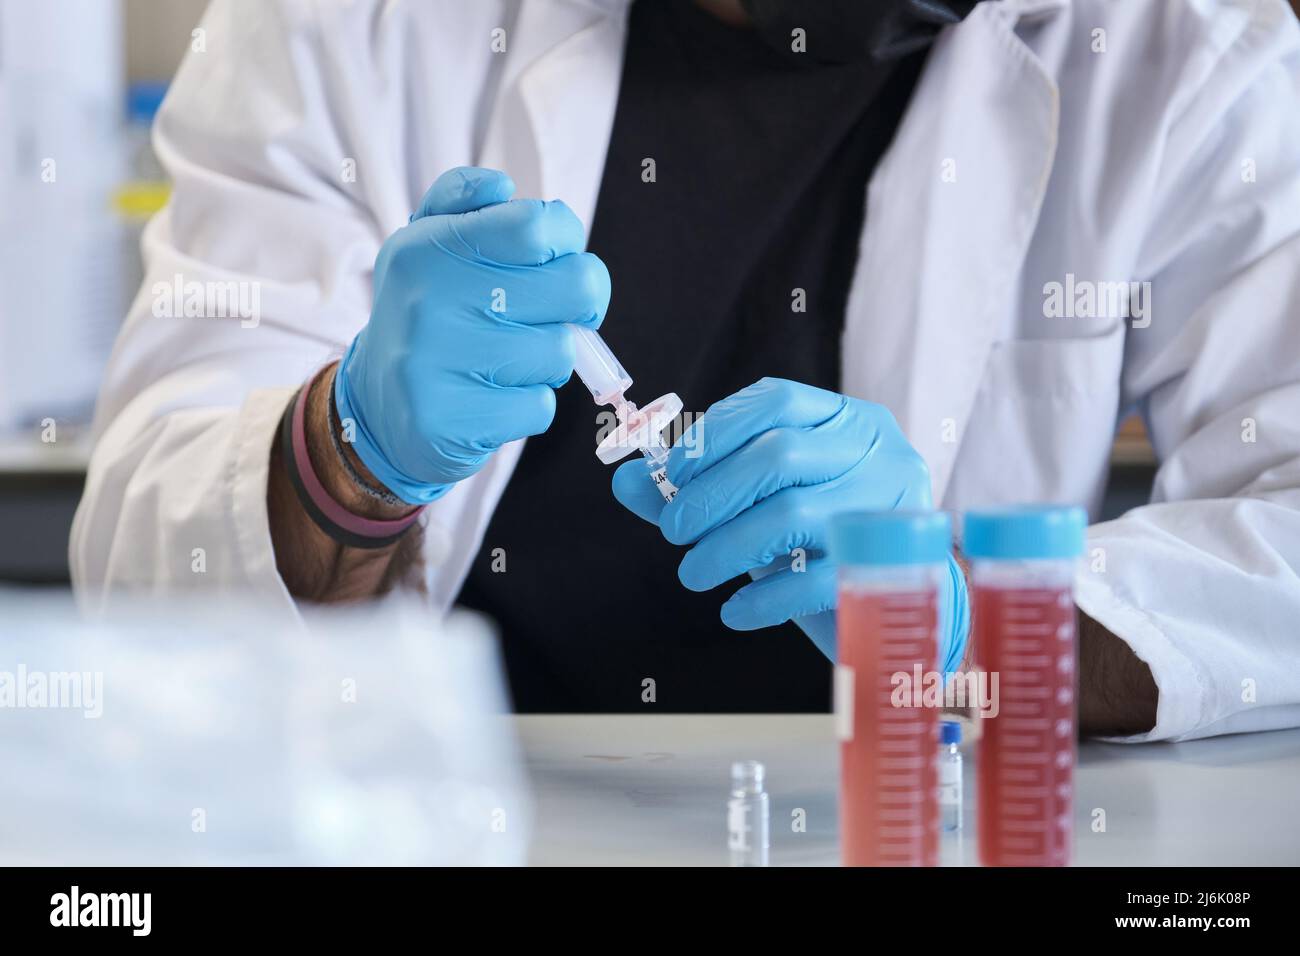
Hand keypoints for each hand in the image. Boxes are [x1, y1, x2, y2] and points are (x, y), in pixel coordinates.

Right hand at [334, 167, 610, 502]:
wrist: (378, 407)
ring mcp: (439, 365)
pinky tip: (492, 398)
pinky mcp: (452, 423)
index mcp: (429, 247)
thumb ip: (463, 199)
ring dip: (547, 360)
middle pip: (573, 288)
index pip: (538, 226)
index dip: (568, 243)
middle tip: (552, 313)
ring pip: (559, 352)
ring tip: (507, 359)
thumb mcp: (428, 244)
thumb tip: (502, 185)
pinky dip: (527, 404)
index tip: (557, 261)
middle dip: (578, 304)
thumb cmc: (428, 314)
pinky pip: (539, 406)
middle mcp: (430, 301)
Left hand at [612, 378, 968, 665]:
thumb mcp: (762, 506)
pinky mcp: (888, 568)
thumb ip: (699, 488)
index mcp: (849, 421)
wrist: (898, 607)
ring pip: (792, 514)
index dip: (715, 432)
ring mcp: (889, 509)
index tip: (673, 472)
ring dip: (726, 546)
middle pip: (780, 454)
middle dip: (711, 493)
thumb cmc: (822, 542)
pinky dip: (762, 598)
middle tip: (674, 531)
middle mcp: (877, 453)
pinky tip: (734, 611)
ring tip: (694, 573)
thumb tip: (626, 479)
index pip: (776, 400)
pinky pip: (814, 580)